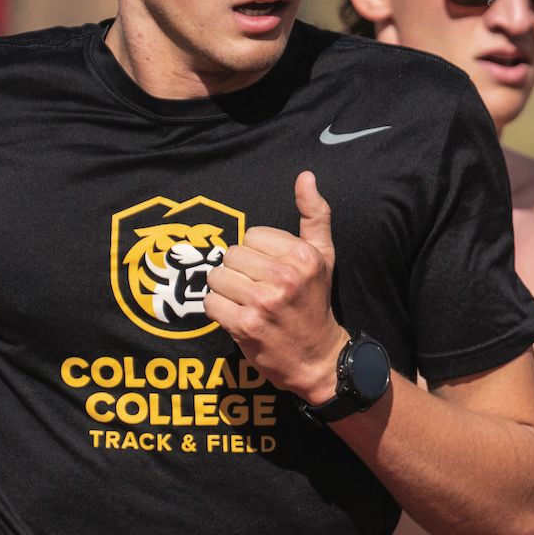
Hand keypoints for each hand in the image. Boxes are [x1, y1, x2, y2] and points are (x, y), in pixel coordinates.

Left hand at [206, 172, 344, 405]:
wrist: (317, 358)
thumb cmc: (315, 303)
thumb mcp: (323, 256)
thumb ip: (314, 214)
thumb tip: (305, 176)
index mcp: (303, 256)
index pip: (251, 235)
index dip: (256, 254)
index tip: (271, 272)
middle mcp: (285, 277)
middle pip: (231, 255)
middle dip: (238, 272)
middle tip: (257, 290)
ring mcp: (264, 302)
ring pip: (216, 277)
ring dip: (226, 292)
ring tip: (247, 304)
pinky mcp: (246, 326)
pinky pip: (210, 303)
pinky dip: (219, 311)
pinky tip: (238, 318)